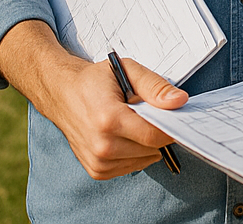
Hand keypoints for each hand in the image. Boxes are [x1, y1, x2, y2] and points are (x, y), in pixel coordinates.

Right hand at [0, 21, 186, 179]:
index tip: (176, 116)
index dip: (171, 127)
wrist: (62, 94)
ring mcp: (97, 161)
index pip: (154, 135)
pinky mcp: (97, 171)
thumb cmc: (96, 81)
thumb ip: (155, 86)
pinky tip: (124, 136)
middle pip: (151, 149)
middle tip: (148, 113)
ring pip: (144, 160)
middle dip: (157, 132)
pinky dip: (135, 153)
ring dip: (145, 144)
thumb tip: (180, 102)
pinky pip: (131, 167)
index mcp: (109, 120)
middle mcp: (101, 146)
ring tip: (131, 122)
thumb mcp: (128, 71)